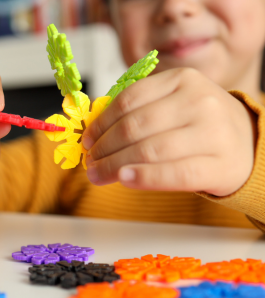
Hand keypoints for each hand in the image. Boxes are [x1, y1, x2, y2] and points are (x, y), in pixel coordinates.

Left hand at [82, 68, 256, 196]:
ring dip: (115, 165)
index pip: (129, 100)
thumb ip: (138, 111)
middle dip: (104, 148)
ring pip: (150, 150)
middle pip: (135, 127)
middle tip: (90, 162)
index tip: (87, 139)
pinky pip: (175, 174)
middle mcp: (199, 101)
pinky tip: (124, 180)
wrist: (247, 144)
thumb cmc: (199, 125)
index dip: (102, 123)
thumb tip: (92, 132)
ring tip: (98, 174)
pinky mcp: (219, 165)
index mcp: (182, 79)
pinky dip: (144, 177)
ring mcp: (212, 133)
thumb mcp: (173, 104)